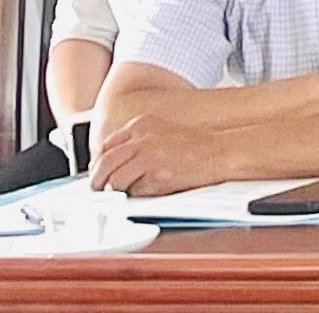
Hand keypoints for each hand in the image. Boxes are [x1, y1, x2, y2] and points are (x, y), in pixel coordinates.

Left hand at [90, 111, 225, 196]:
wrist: (221, 151)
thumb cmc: (195, 145)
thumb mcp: (161, 132)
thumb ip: (137, 142)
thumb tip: (113, 163)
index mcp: (141, 125)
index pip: (106, 146)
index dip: (99, 163)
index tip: (99, 173)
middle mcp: (141, 138)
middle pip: (104, 163)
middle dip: (98, 180)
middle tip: (99, 189)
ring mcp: (148, 156)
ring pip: (114, 179)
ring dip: (114, 190)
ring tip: (120, 193)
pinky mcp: (156, 174)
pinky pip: (133, 190)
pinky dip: (134, 194)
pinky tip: (144, 190)